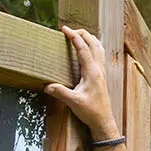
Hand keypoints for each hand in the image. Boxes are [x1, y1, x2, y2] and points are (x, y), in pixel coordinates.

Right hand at [44, 25, 120, 139]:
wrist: (103, 121)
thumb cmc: (91, 112)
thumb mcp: (74, 102)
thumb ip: (60, 92)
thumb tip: (47, 86)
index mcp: (92, 72)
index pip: (83, 48)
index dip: (73, 37)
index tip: (65, 29)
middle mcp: (98, 69)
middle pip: (93, 43)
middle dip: (82, 33)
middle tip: (70, 30)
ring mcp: (102, 72)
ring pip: (99, 48)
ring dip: (90, 39)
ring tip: (80, 35)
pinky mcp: (102, 76)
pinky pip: (100, 55)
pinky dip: (94, 47)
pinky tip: (89, 51)